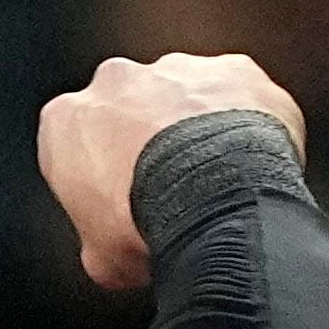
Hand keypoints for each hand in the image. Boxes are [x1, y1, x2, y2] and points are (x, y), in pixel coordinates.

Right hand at [38, 52, 305, 290]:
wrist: (211, 203)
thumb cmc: (147, 225)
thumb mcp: (102, 259)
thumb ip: (99, 243)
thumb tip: (116, 259)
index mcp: (67, 120)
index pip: (78, 147)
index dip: (105, 181)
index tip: (126, 209)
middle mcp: (116, 80)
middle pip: (132, 110)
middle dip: (152, 142)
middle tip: (179, 193)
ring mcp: (178, 69)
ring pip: (189, 96)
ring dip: (202, 129)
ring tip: (225, 182)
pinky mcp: (235, 69)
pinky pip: (245, 96)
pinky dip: (254, 123)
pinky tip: (261, 164)